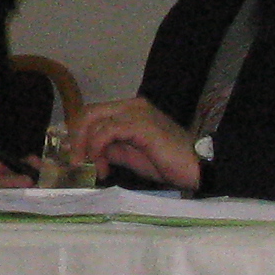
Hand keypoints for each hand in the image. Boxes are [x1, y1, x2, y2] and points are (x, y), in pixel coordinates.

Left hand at [60, 94, 201, 190]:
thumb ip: (110, 148)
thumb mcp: (131, 156)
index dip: (79, 134)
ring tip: (97, 169)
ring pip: (93, 119)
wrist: (197, 168)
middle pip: (88, 112)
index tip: (77, 158)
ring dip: (87, 147)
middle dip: (77, 138)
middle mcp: (131, 105)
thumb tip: (88, 151)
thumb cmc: (168, 163)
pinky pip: (106, 131)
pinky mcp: (140, 124)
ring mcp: (136, 111)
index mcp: (129, 110)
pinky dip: (98, 148)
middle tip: (77, 163)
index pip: (93, 114)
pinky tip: (104, 166)